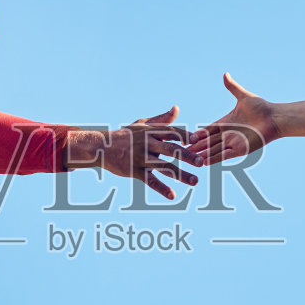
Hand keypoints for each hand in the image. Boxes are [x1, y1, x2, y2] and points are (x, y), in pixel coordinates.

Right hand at [69, 106, 201, 199]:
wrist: (103, 147)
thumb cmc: (126, 135)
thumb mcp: (142, 124)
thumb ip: (162, 119)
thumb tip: (177, 108)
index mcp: (151, 132)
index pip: (171, 133)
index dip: (185, 136)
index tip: (198, 139)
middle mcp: (148, 144)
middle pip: (170, 149)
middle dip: (186, 155)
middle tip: (201, 162)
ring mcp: (141, 158)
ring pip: (164, 167)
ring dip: (180, 175)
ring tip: (196, 182)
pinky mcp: (135, 171)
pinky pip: (150, 181)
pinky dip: (161, 188)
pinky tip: (172, 196)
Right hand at [188, 74, 278, 163]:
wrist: (275, 118)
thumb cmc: (262, 107)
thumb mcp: (243, 97)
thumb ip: (232, 87)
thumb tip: (225, 74)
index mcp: (226, 122)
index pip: (208, 129)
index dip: (198, 134)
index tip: (186, 137)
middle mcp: (228, 133)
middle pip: (208, 141)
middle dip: (196, 146)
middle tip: (182, 150)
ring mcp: (233, 142)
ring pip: (213, 150)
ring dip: (203, 154)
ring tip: (191, 159)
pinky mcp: (240, 150)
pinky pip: (224, 155)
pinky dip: (214, 159)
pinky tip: (204, 163)